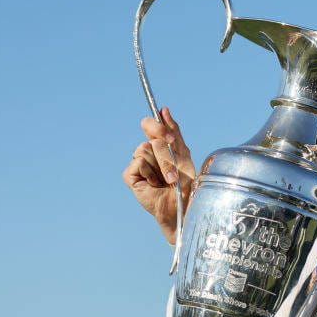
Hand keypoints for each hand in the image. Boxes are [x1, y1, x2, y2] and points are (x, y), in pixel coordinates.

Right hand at [122, 107, 195, 244]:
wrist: (183, 206)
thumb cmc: (186, 184)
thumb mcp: (183, 155)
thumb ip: (174, 132)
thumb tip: (163, 110)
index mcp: (158, 145)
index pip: (150, 124)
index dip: (157, 126)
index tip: (169, 136)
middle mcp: (146, 152)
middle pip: (151, 138)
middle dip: (167, 155)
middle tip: (175, 172)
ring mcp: (137, 164)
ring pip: (145, 149)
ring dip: (162, 167)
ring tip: (168, 181)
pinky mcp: (130, 176)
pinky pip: (138, 162)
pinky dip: (150, 174)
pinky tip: (155, 185)